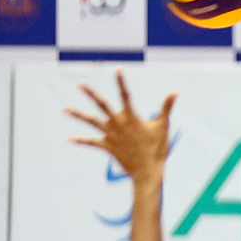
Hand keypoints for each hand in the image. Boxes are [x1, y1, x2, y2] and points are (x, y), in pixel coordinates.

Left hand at [66, 69, 177, 185]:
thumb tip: (176, 92)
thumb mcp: (163, 126)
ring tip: (64, 108)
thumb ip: (167, 107)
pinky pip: (91, 142)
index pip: (125, 95)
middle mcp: (118, 124)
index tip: (117, 69)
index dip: (121, 82)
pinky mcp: (107, 147)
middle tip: (80, 85)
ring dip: (77, 115)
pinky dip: (81, 140)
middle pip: (102, 105)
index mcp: (131, 117)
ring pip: (91, 122)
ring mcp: (110, 135)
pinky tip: (69, 139)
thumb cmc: (157, 148)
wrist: (147, 171)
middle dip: (91, 94)